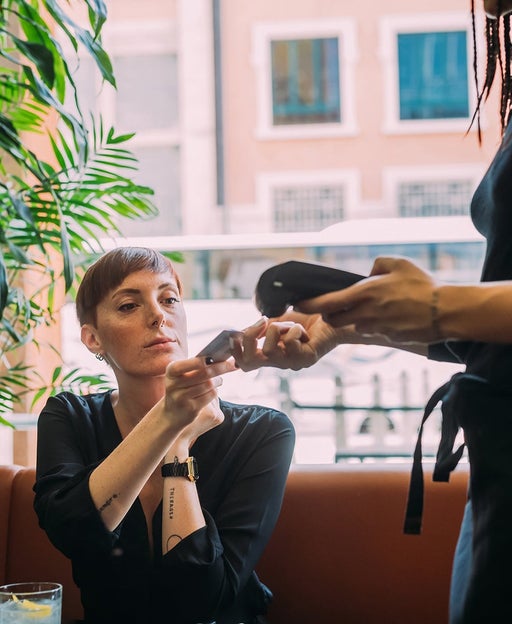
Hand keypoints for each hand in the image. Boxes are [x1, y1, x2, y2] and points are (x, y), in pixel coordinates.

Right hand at [163, 356, 235, 442]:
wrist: (172, 414)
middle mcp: (174, 384)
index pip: (188, 363)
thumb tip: (221, 357)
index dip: (201, 361)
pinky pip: (210, 395)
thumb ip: (197, 366)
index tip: (213, 358)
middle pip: (204, 373)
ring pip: (209, 384)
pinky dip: (215, 391)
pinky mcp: (191, 408)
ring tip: (218, 380)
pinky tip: (213, 390)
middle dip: (221, 367)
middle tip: (232, 365)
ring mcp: (182, 397)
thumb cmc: (182, 388)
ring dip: (218, 381)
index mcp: (172, 371)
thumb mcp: (182, 375)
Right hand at [232, 312, 341, 370]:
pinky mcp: (306, 359)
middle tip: (261, 321)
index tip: (235, 334)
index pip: (245, 364)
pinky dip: (294, 329)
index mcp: (270, 356)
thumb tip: (241, 333)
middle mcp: (279, 363)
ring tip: (291, 325)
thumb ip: (260, 329)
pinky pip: (289, 342)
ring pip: (270, 350)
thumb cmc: (305, 321)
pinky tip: (304, 331)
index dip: (235, 352)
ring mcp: (292, 363)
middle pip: (249, 362)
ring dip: (278, 328)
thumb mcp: (276, 322)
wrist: (331, 318)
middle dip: (250, 338)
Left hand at [296, 256, 440, 343]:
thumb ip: (377, 264)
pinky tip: (393, 316)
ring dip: (357, 319)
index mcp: (364, 294)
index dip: (308, 304)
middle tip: (338, 306)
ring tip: (378, 307)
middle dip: (331, 315)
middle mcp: (365, 314)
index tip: (298, 303)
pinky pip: (375, 332)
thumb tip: (368, 272)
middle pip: (334, 320)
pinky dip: (377, 325)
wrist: (446, 311)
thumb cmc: (422, 285)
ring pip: (355, 326)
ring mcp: (376, 329)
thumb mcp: (398, 264)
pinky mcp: (388, 338)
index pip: (326, 303)